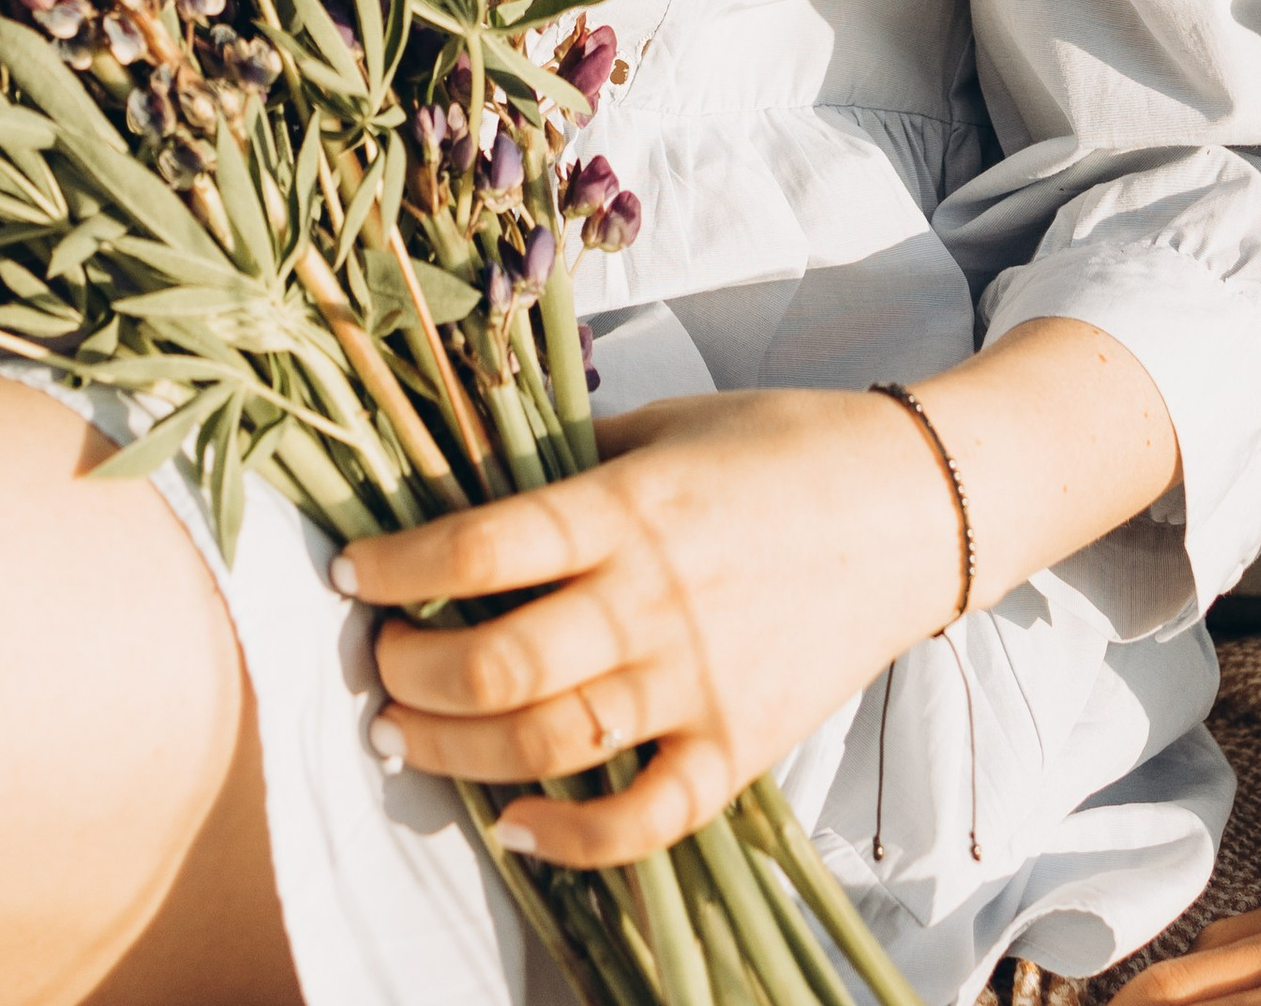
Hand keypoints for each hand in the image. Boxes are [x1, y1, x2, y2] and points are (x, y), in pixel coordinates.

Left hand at [332, 388, 964, 867]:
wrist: (910, 504)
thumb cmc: (780, 444)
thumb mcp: (666, 422)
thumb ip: (573, 459)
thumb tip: (474, 482)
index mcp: (628, 505)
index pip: (484, 545)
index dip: (399, 565)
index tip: (350, 574)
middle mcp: (653, 599)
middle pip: (501, 660)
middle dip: (412, 672)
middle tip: (378, 665)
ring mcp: (698, 681)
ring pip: (552, 742)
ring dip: (458, 750)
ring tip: (404, 735)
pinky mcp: (740, 745)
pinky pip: (646, 816)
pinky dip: (574, 838)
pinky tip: (516, 830)